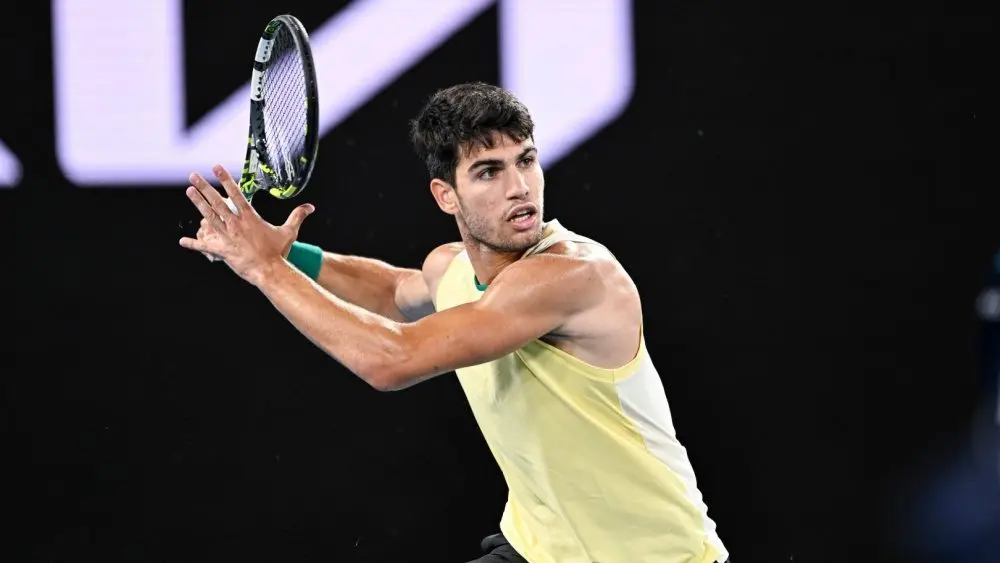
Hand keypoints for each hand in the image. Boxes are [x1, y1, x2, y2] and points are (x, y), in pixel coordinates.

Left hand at [178, 164, 314, 284]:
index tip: (216, 167)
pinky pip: (204, 246)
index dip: (225, 179)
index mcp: (250, 217)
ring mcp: (227, 236)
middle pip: (217, 202)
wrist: (269, 271)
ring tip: (189, 191)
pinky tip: (182, 241)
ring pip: (208, 217)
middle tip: (193, 175)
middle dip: (204, 187)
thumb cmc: (279, 252)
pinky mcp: (222, 250)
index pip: (236, 193)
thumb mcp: (289, 232)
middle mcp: (236, 224)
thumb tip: (311, 206)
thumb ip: (298, 216)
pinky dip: (193, 244)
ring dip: (197, 203)